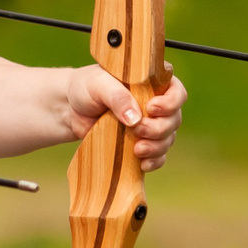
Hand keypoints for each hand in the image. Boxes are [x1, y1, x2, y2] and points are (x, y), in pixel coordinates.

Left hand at [66, 66, 186, 172]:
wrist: (71, 109)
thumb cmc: (86, 88)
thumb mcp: (98, 85)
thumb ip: (118, 97)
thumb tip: (135, 119)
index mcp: (152, 83)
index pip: (176, 92)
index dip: (170, 103)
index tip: (151, 109)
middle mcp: (157, 104)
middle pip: (174, 120)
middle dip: (158, 128)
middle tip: (137, 130)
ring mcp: (151, 125)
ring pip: (168, 139)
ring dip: (156, 147)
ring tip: (137, 149)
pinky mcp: (142, 142)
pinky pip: (158, 155)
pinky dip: (154, 161)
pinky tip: (143, 164)